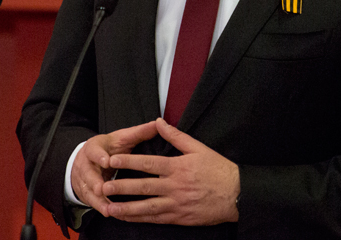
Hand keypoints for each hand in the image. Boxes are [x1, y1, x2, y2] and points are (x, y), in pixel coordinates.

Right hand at [70, 120, 157, 215]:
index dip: (99, 156)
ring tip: (107, 208)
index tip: (107, 161)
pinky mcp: (86, 192)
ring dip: (97, 200)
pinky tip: (109, 213)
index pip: (94, 150)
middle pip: (88, 173)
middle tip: (102, 188)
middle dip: (94, 181)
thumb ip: (138, 133)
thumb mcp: (121, 138)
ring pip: (88, 190)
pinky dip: (100, 207)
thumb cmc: (109, 148)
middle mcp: (86, 164)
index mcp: (95, 147)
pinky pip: (91, 202)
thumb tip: (157, 124)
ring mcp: (84, 179)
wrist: (87, 159)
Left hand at [102, 118, 239, 225]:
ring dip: (126, 208)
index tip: (112, 161)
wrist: (236, 194)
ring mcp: (176, 204)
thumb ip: (176, 136)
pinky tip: (129, 218)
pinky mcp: (179, 217)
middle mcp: (174, 187)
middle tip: (103, 187)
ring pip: (146, 207)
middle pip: (143, 187)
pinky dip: (140, 219)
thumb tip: (159, 122)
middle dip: (121, 187)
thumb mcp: (198, 148)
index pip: (148, 164)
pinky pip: (156, 219)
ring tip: (109, 207)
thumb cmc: (218, 169)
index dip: (128, 163)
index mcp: (178, 168)